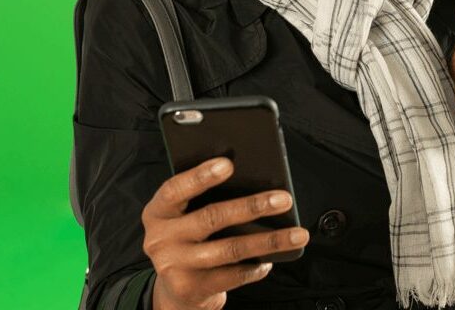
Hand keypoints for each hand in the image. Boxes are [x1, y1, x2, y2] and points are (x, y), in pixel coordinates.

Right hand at [141, 157, 309, 309]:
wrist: (177, 290)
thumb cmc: (190, 238)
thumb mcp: (186, 215)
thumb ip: (205, 198)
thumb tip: (253, 179)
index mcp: (157, 212)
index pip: (174, 189)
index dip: (200, 176)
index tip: (229, 164)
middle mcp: (160, 239)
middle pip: (211, 218)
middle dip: (252, 206)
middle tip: (284, 199)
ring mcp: (174, 266)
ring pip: (229, 249)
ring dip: (268, 241)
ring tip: (297, 234)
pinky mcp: (191, 289)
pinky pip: (232, 276)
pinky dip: (255, 267)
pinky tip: (271, 260)